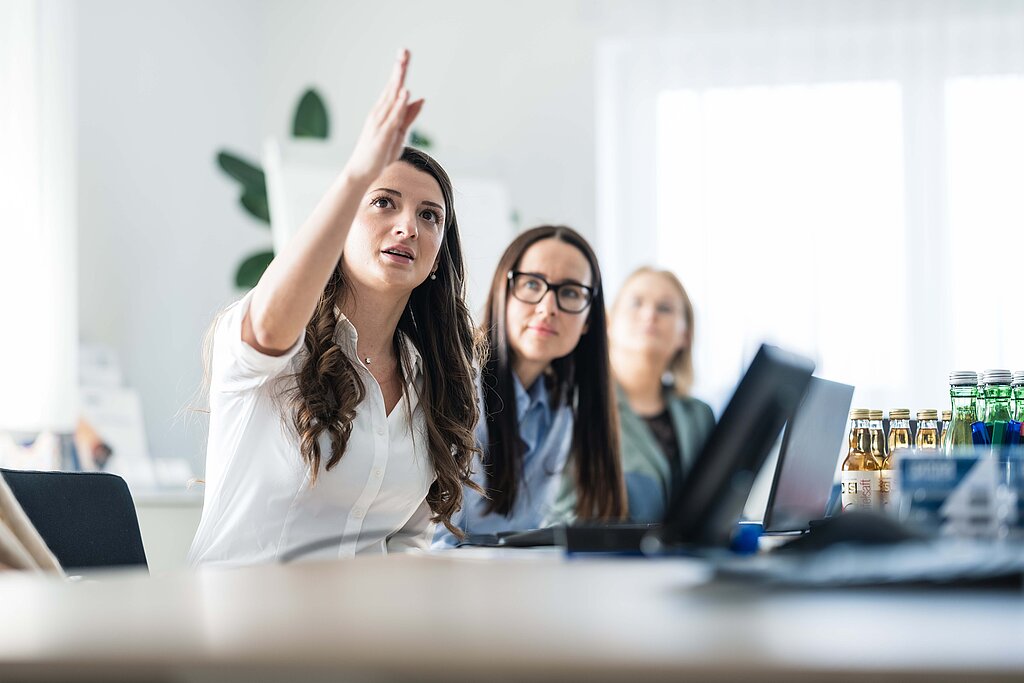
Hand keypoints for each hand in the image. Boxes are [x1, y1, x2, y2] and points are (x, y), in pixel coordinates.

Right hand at [343, 48, 424, 185]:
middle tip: (404, 51)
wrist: (360, 172)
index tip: (404, 54)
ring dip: (398, 81)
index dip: (399, 70)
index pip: (393, 87)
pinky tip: (405, 93)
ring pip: (391, 99)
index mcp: (383, 111)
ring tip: (403, 64)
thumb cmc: (379, 153)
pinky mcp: (382, 135)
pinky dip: (399, 104)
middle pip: (391, 88)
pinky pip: (393, 117)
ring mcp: (379, 123)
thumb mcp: (399, 132)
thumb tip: (421, 98)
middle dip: (398, 69)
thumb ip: (409, 115)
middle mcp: (379, 113)